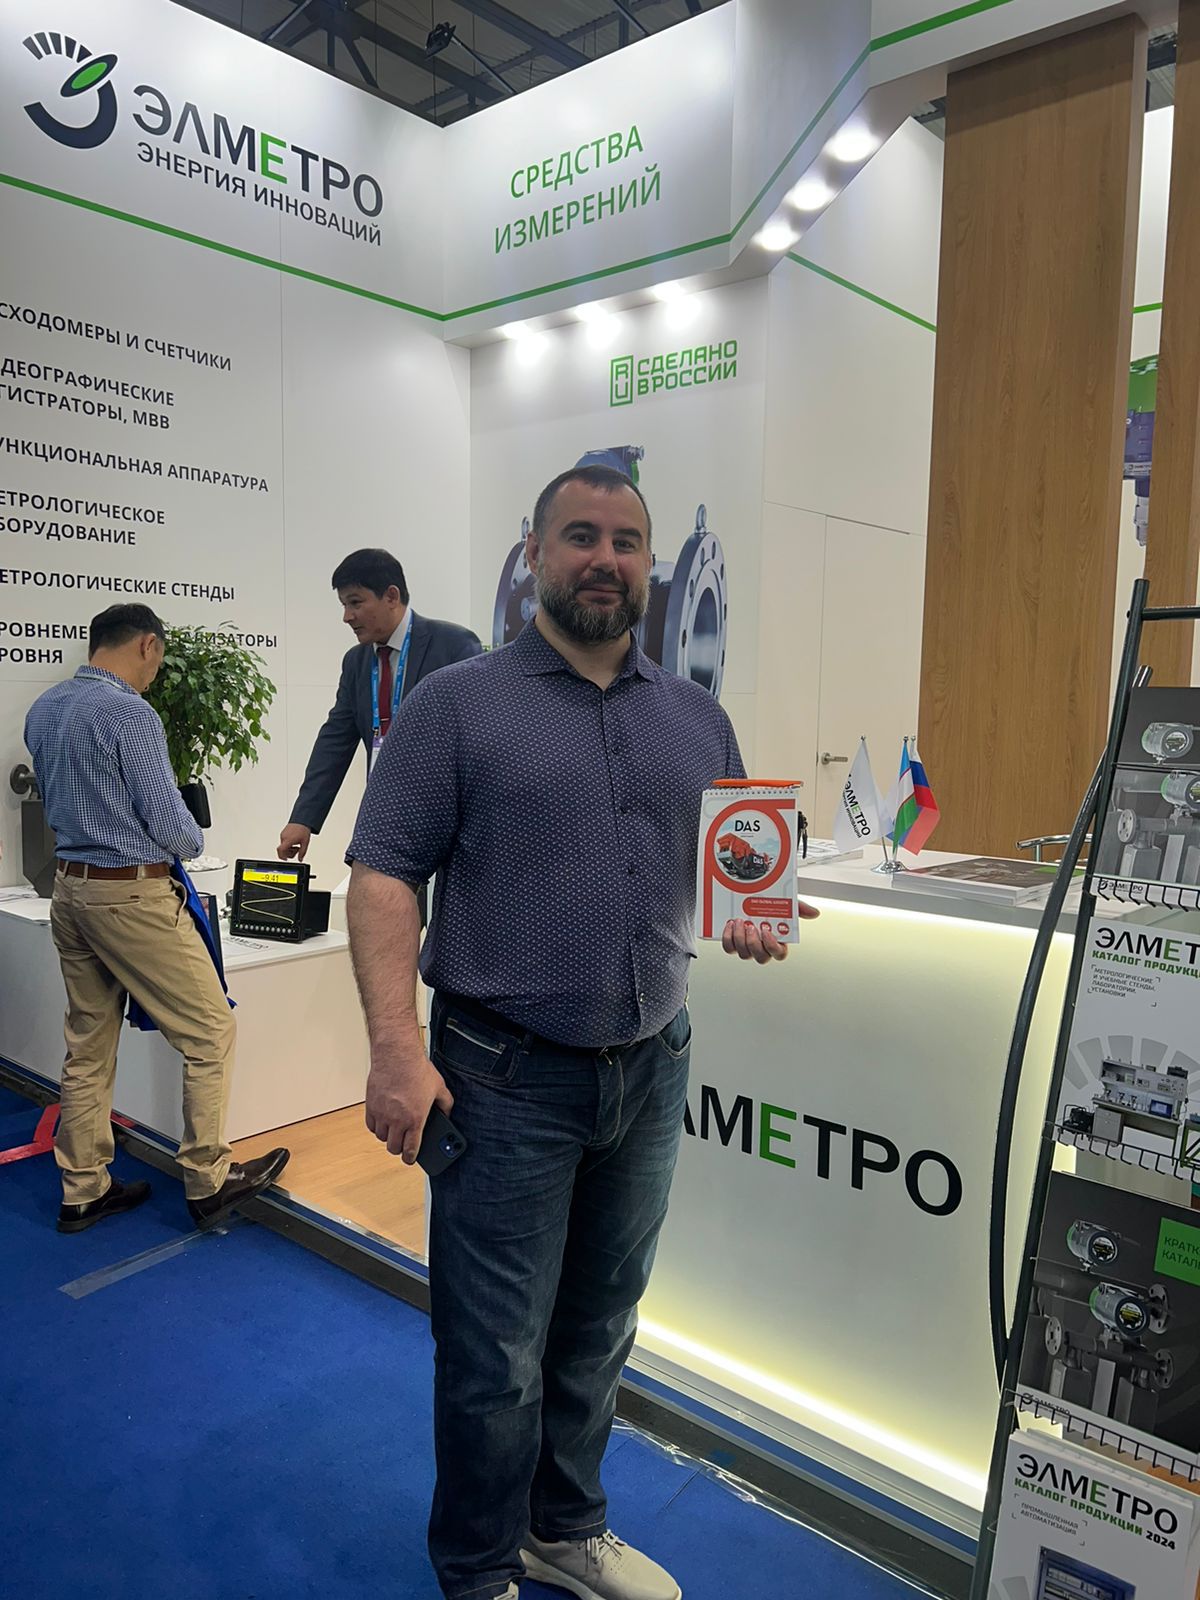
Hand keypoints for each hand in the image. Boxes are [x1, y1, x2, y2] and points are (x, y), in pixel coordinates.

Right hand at [278, 823, 310, 860]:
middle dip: (289, 852)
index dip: (282, 856)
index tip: (286, 859)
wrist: (302, 820)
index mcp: (288, 840)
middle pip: (283, 850)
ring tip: (297, 844)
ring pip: (283, 846)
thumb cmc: (303, 829)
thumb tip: (300, 859)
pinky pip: (284, 841)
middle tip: (297, 849)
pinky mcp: (283, 832)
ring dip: (289, 848)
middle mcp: (284, 837)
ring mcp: (283, 834)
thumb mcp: (305, 843)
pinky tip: (295, 840)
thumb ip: (302, 852)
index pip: (281, 850)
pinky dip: (288, 844)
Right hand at [365, 1047, 453, 1163]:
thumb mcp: (439, 1087)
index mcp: (415, 1119)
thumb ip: (446, 1104)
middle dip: (399, 1148)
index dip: (410, 1158)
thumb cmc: (417, 1069)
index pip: (410, 1150)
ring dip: (388, 1136)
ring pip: (382, 1137)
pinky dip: (377, 1127)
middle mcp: (397, 1120)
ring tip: (395, 1130)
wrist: (397, 1055)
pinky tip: (383, 1122)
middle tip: (403, 1144)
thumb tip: (446, 1114)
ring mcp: (382, 1114)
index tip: (411, 1159)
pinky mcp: (371, 1106)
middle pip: (393, 1147)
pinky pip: (371, 1126)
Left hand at [721, 901, 819, 963]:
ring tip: (739, 922)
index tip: (767, 932)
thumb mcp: (784, 903)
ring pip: (744, 954)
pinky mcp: (732, 942)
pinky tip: (729, 925)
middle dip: (754, 943)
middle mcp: (761, 947)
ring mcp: (746, 946)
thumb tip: (814, 912)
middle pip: (761, 958)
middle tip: (751, 927)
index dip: (773, 947)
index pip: (779, 954)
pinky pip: (729, 948)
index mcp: (776, 941)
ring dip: (740, 939)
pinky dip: (728, 938)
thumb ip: (799, 908)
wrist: (745, 896)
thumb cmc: (767, 904)